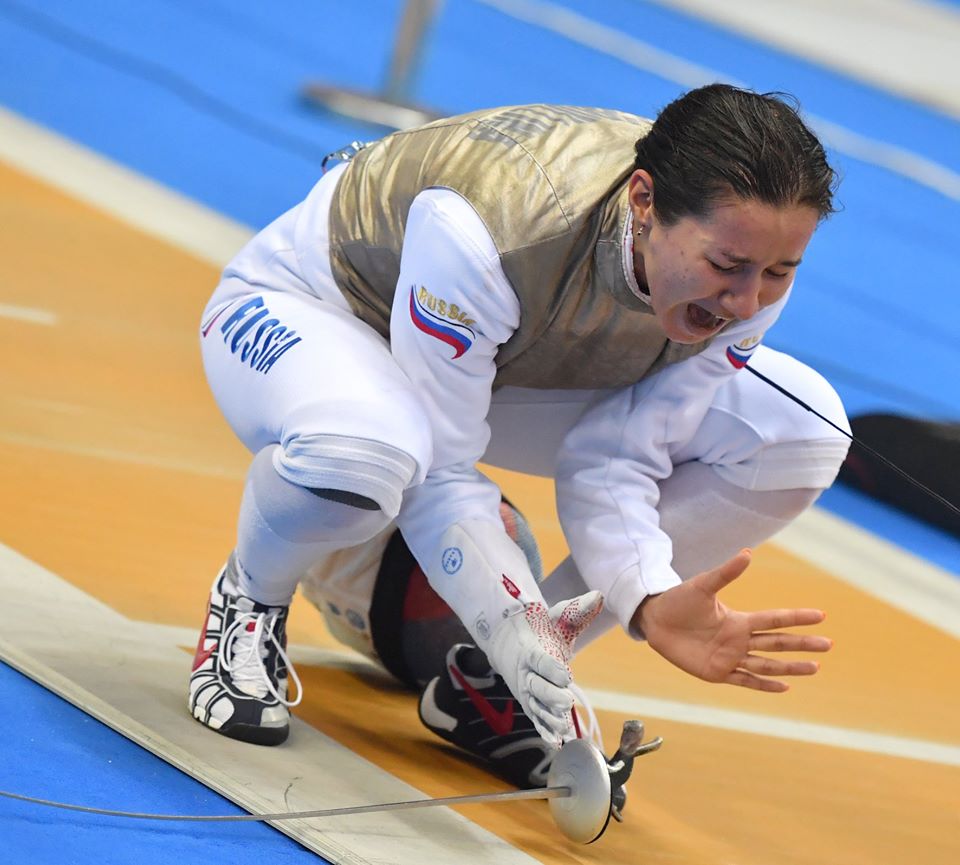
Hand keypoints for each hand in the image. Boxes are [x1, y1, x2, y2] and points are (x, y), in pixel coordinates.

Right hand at [485, 590, 603, 745]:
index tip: (567, 676)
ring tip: (565, 728)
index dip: (552, 669)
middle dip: (551, 696)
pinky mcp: (530, 705)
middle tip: (568, 702)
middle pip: (537, 688)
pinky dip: (544, 731)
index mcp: (531, 651)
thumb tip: (598, 596)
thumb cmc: (540, 629)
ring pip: (536, 708)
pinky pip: (536, 720)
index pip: (541, 662)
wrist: (511, 642)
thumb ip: (577, 610)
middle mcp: (526, 674)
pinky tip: (556, 742)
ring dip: (550, 719)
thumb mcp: (557, 618)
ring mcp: (526, 692)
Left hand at [633, 549, 831, 691]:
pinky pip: (745, 680)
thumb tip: (747, 553)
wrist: (655, 620)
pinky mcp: (717, 673)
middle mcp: (739, 640)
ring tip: (815, 667)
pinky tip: (784, 687)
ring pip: (767, 665)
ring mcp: (730, 658)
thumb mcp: (703, 585)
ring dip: (790, 667)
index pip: (775, 620)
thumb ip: (726, 573)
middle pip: (777, 643)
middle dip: (802, 644)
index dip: (797, 618)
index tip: (821, 616)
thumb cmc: (678, 600)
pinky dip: (764, 685)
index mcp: (739, 620)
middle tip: (828, 645)